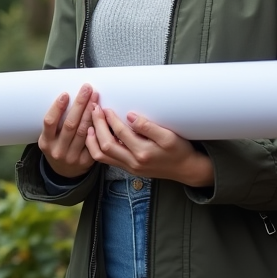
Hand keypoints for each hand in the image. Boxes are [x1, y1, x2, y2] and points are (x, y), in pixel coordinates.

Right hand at [37, 84, 97, 178]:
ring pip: (84, 131)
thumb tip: (69, 95)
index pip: (50, 122)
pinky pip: (94, 141)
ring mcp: (72, 157)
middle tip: (87, 89)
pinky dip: (98, 127)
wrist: (64, 172)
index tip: (65, 94)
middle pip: (70, 124)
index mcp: (46, 142)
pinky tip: (102, 115)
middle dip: (80, 104)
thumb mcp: (50, 137)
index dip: (57, 108)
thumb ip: (57, 121)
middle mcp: (58, 150)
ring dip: (91, 112)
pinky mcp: (86, 162)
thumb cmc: (58, 145)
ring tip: (95, 98)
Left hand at [86, 105, 213, 187]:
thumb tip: (130, 115)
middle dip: (97, 125)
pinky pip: (107, 160)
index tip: (105, 107)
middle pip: (105, 145)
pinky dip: (97, 148)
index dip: (110, 119)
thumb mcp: (168, 136)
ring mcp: (130, 167)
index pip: (119, 133)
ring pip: (102, 156)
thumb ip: (148, 126)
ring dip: (92, 139)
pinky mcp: (129, 169)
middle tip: (94, 110)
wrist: (187, 170)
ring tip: (89, 124)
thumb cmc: (179, 151)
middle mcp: (133, 163)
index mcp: (143, 153)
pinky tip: (96, 137)